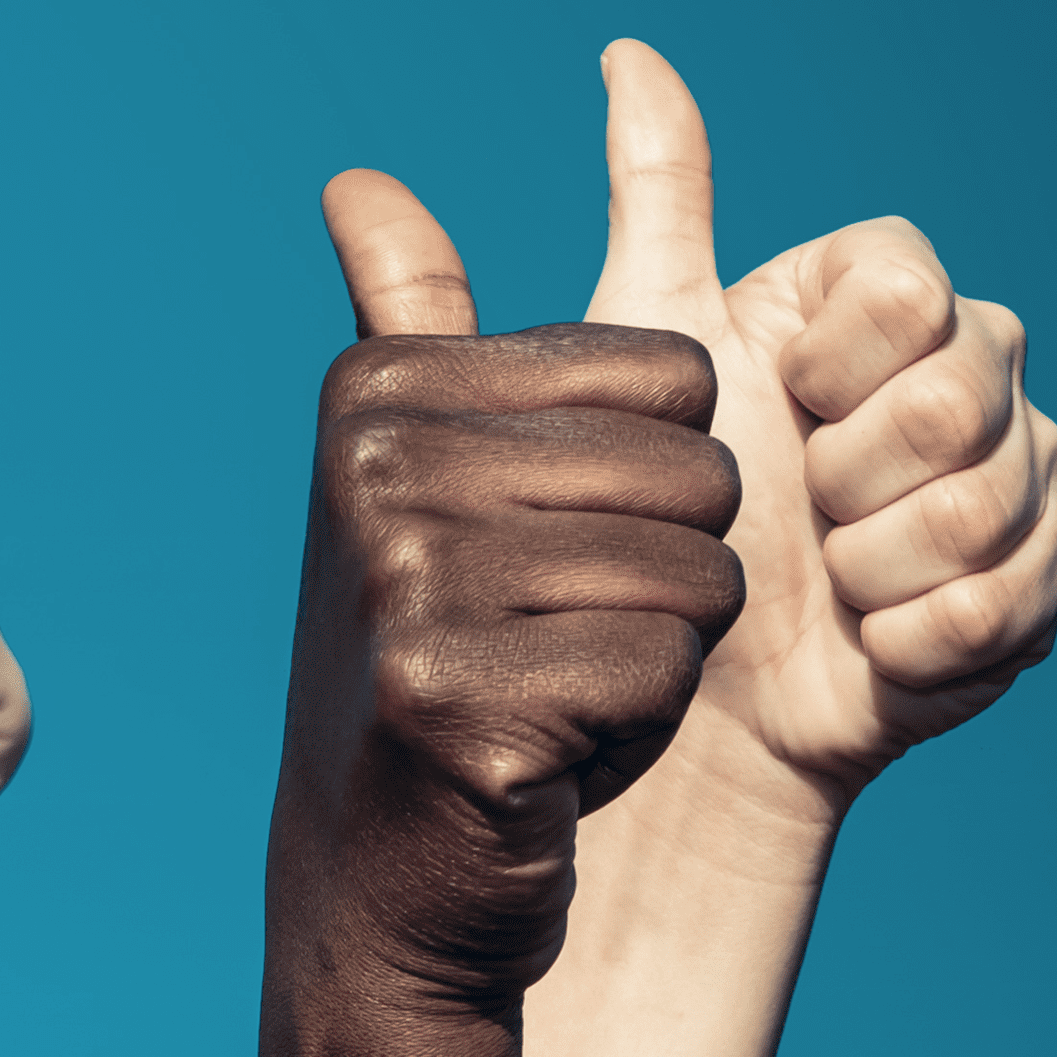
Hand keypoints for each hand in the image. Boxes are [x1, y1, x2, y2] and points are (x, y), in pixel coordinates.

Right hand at [276, 188, 744, 1008]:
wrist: (380, 876)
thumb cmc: (437, 658)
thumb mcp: (414, 476)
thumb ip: (413, 319)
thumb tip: (357, 180)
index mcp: (381, 389)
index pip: (674, 376)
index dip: (652, 480)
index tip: (540, 545)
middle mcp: (378, 468)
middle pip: (699, 474)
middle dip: (667, 573)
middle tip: (549, 639)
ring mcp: (407, 583)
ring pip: (695, 577)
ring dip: (655, 656)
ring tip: (548, 694)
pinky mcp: (453, 701)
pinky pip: (661, 671)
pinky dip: (629, 731)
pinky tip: (543, 757)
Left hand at [560, 43, 1056, 804]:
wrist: (685, 687)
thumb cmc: (647, 504)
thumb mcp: (634, 340)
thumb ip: (655, 195)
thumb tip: (626, 52)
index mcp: (886, 303)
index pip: (913, 287)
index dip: (833, 360)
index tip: (774, 402)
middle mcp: (974, 373)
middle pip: (960, 395)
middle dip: (850, 472)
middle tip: (796, 507)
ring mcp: (1023, 479)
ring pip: (984, 504)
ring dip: (873, 561)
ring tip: (823, 578)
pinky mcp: (1042, 587)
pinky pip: (1001, 600)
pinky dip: (910, 635)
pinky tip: (866, 641)